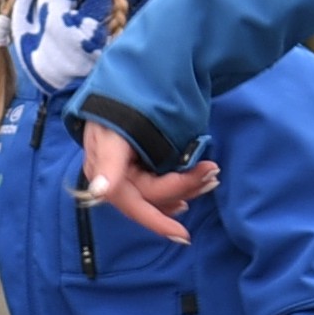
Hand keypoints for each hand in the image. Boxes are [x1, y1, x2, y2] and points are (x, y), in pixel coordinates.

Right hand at [80, 117, 221, 241]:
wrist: (126, 78)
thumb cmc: (117, 105)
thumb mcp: (112, 133)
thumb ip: (109, 164)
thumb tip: (101, 191)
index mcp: (105, 173)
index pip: (134, 205)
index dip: (158, 223)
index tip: (184, 236)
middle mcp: (113, 179)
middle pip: (152, 198)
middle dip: (184, 188)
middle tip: (212, 173)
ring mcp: (125, 173)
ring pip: (158, 194)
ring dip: (185, 188)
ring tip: (210, 176)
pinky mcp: (136, 167)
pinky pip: (157, 186)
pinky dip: (177, 186)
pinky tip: (190, 188)